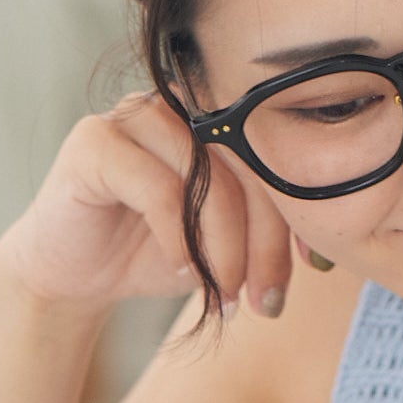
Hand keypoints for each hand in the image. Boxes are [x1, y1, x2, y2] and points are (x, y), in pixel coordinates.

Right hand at [0, 94, 298, 319]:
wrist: (72, 275)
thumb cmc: (154, 253)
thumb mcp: (227, 244)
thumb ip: (269, 228)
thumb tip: (330, 246)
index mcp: (216, 115)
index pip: (276, 153)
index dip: (297, 214)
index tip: (310, 271)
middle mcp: (177, 103)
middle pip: (247, 160)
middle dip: (265, 239)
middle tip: (266, 299)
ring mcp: (132, 115)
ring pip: (206, 173)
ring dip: (224, 243)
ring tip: (226, 290)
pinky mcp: (93, 142)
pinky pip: (156, 185)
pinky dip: (177, 234)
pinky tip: (183, 268)